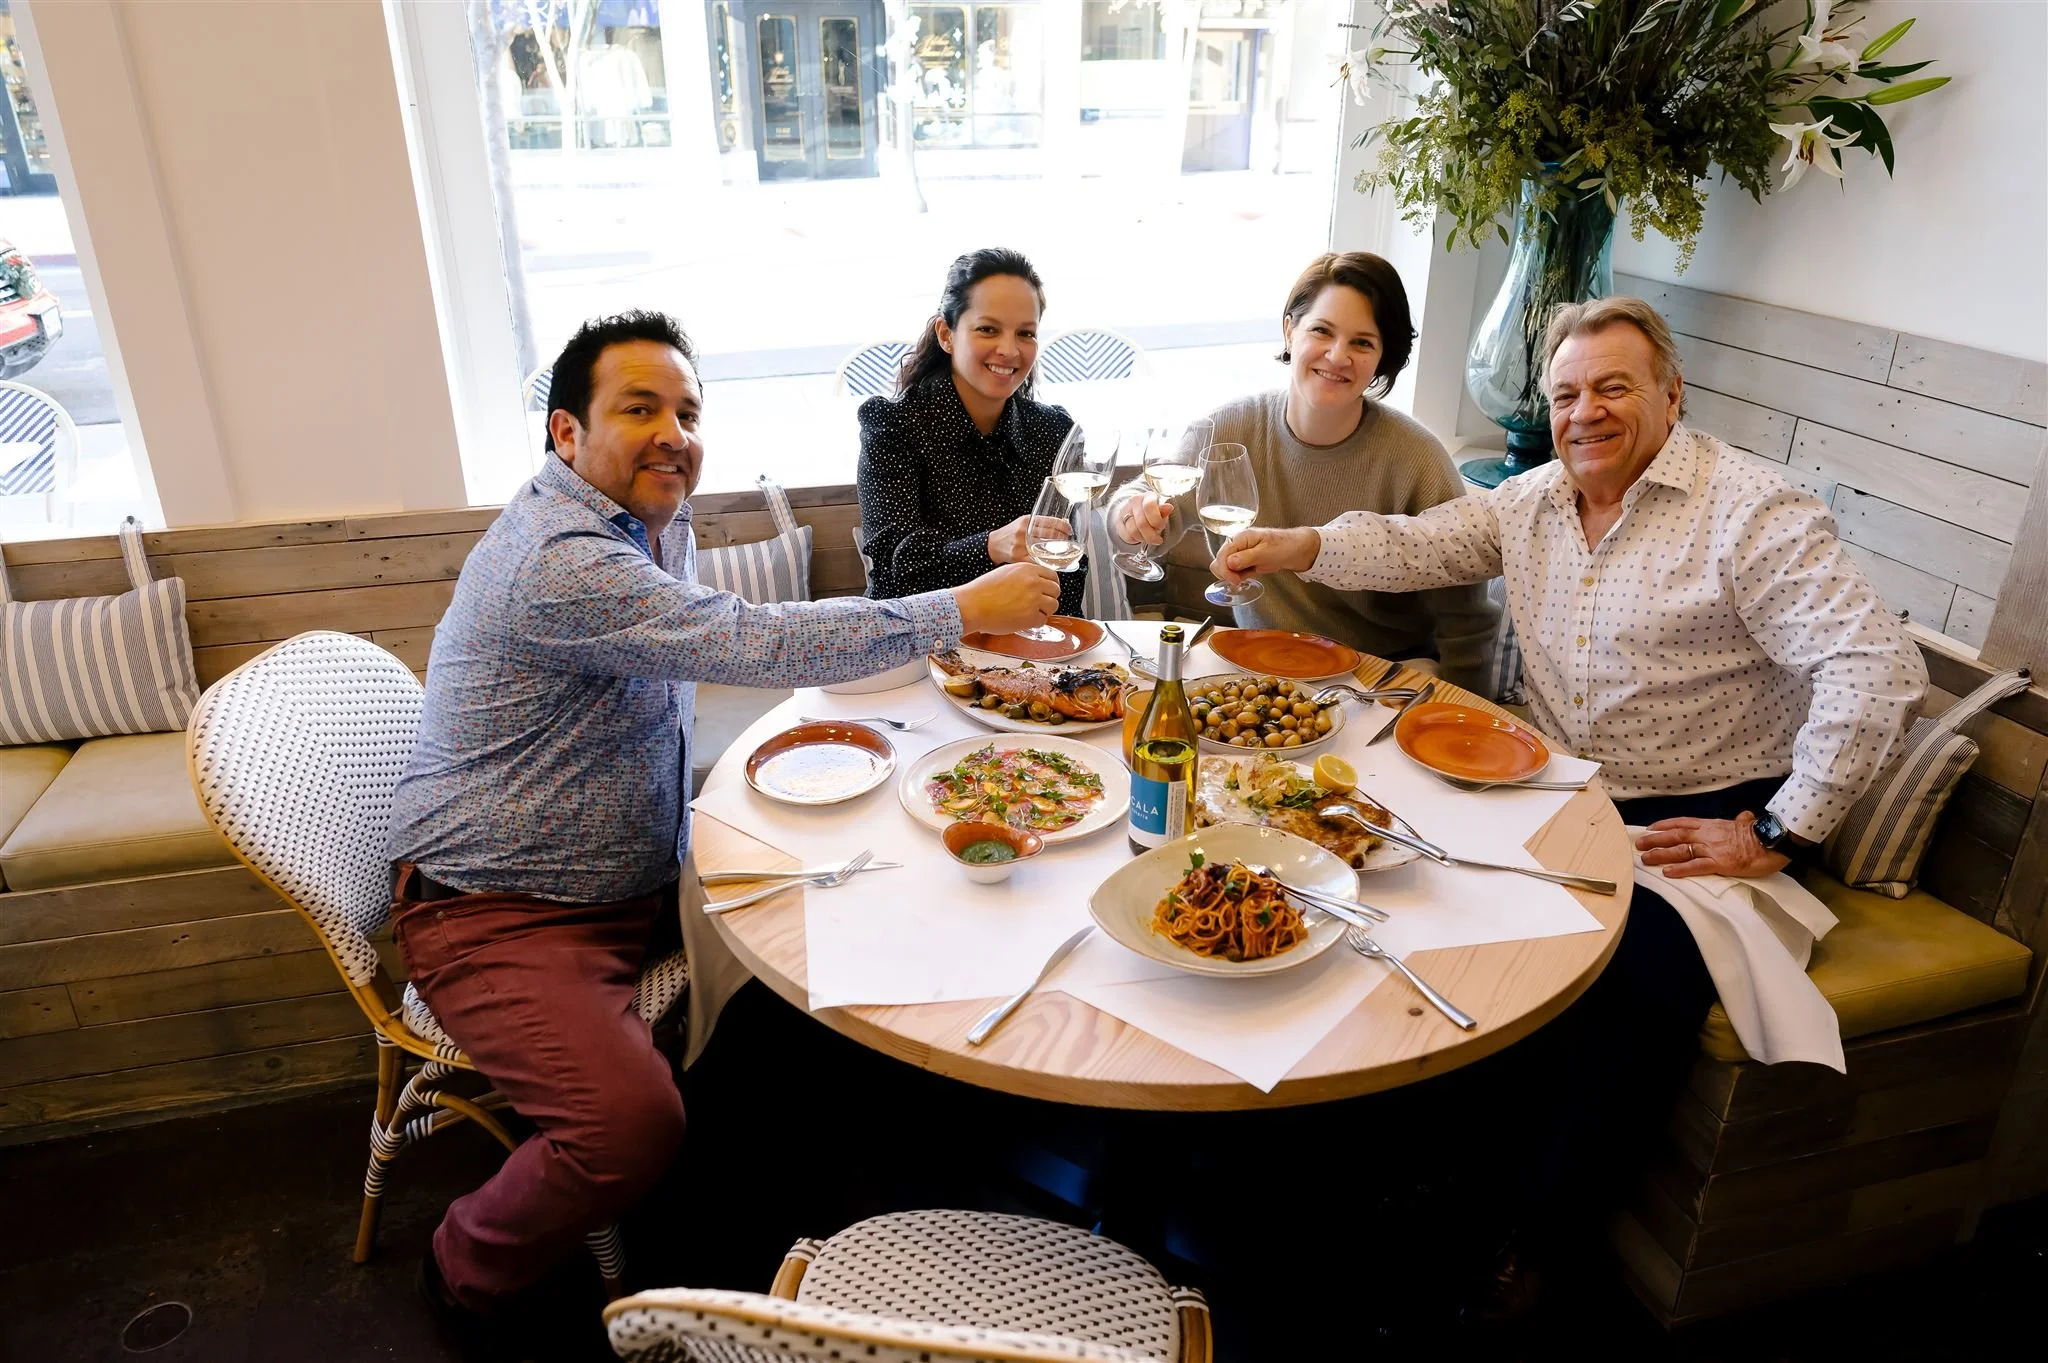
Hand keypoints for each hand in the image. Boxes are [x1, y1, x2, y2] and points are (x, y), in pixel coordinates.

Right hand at [953, 562, 1059, 635]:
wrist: (973, 605)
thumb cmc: (983, 590)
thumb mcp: (1006, 572)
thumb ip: (1024, 575)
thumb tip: (1037, 583)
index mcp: (1028, 569)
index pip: (1052, 576)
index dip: (1050, 585)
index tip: (1046, 591)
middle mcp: (1033, 583)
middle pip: (1055, 591)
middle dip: (1049, 598)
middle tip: (1039, 604)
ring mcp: (1034, 600)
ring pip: (1053, 606)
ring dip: (1044, 610)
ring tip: (1031, 612)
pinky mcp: (1030, 617)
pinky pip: (1042, 620)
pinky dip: (1035, 622)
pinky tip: (1024, 620)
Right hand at [987, 513, 1066, 564]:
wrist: (993, 545)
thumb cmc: (1010, 534)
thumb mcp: (1023, 523)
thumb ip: (1038, 523)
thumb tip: (1060, 525)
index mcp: (1026, 521)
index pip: (1049, 521)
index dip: (1063, 526)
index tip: (1069, 529)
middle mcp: (1023, 532)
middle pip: (1050, 534)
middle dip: (1062, 538)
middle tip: (1067, 541)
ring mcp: (1021, 546)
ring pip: (1045, 548)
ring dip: (1057, 550)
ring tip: (1062, 551)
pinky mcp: (1019, 558)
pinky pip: (1037, 561)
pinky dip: (1046, 562)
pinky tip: (1051, 562)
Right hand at [1114, 491, 1172, 544]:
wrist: (1135, 511)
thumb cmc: (1152, 512)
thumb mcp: (1161, 511)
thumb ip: (1164, 511)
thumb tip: (1169, 508)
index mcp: (1147, 496)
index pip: (1149, 506)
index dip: (1156, 520)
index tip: (1161, 527)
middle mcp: (1134, 502)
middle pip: (1141, 523)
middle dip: (1151, 535)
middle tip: (1158, 539)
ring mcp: (1124, 512)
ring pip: (1133, 531)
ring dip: (1144, 539)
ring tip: (1149, 538)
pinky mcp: (1118, 523)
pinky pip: (1127, 537)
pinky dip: (1136, 540)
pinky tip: (1141, 537)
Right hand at [1210, 527, 1319, 585]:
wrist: (1298, 549)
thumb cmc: (1285, 546)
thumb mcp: (1266, 553)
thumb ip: (1246, 557)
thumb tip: (1229, 563)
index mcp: (1241, 538)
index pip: (1222, 555)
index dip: (1225, 570)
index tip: (1235, 581)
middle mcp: (1238, 544)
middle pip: (1219, 561)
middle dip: (1226, 573)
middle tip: (1240, 580)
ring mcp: (1240, 552)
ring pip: (1225, 567)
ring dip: (1232, 575)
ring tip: (1248, 576)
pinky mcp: (1245, 560)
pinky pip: (1234, 570)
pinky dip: (1239, 576)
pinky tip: (1250, 575)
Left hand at [1636, 812, 1789, 879]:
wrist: (1773, 840)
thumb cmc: (1761, 834)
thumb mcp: (1747, 823)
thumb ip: (1741, 821)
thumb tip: (1744, 816)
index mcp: (1712, 825)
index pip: (1683, 823)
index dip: (1665, 825)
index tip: (1650, 828)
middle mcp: (1707, 835)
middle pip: (1675, 836)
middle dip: (1655, 840)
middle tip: (1639, 845)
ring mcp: (1712, 849)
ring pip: (1680, 851)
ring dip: (1661, 855)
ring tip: (1646, 859)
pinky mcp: (1720, 863)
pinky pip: (1696, 866)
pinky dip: (1680, 869)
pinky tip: (1668, 872)